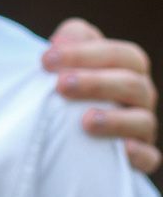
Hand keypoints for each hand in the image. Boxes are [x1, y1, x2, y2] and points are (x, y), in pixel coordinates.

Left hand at [44, 19, 157, 173]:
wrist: (68, 132)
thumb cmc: (68, 87)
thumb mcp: (67, 62)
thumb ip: (70, 42)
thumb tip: (61, 39)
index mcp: (128, 69)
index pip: (119, 55)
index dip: (85, 54)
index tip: (45, 59)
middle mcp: (140, 95)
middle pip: (132, 84)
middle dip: (97, 83)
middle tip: (61, 85)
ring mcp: (142, 127)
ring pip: (142, 120)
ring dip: (116, 120)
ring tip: (87, 121)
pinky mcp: (140, 156)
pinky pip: (149, 157)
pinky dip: (139, 154)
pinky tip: (123, 149)